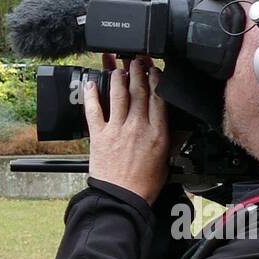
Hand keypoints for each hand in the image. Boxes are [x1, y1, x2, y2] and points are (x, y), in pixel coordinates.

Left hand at [83, 55, 169, 204]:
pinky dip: (91, 95)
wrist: (122, 199)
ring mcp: (117, 129)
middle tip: (136, 60)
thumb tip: (169, 125)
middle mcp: (138, 126)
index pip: (158, 96)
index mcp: (158, 131)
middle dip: (138, 71)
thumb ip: (167, 138)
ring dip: (118, 77)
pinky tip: (89, 84)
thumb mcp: (166, 159)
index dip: (156, 78)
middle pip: (139, 90)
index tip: (154, 68)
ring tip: (118, 67)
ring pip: (118, 95)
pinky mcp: (99, 136)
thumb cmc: (143, 185)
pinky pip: (94, 110)